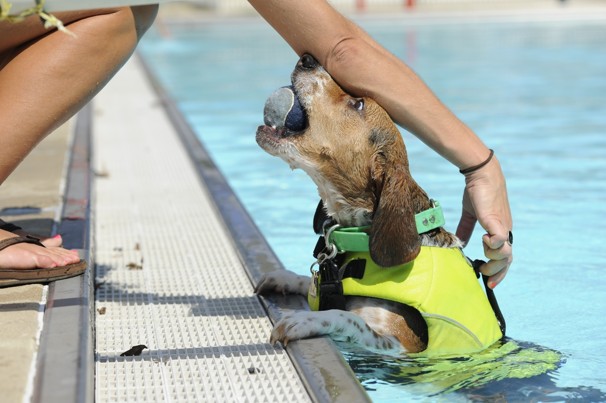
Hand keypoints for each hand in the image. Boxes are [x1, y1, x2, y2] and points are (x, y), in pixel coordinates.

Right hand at [456, 156, 512, 287]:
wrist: (482, 174)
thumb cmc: (478, 192)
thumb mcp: (471, 214)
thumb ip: (466, 228)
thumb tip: (459, 242)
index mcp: (500, 230)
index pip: (505, 256)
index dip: (498, 271)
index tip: (488, 281)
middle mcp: (504, 230)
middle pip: (508, 259)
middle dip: (497, 271)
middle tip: (484, 274)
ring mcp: (502, 226)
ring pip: (506, 253)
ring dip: (494, 258)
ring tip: (483, 251)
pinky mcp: (496, 220)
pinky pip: (500, 239)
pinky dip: (492, 244)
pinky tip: (483, 238)